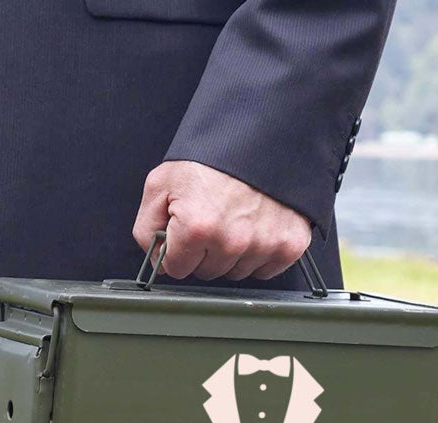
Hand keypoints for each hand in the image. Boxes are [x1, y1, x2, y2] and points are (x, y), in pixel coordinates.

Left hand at [132, 161, 311, 280]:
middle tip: (212, 218)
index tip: (185, 231)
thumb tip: (156, 260)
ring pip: (236, 272)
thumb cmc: (213, 157)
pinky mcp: (290, 244)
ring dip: (232, 254)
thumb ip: (147, 228)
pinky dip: (260, 254)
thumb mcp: (161, 184)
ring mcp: (264, 245)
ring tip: (234, 219)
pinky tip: (255, 228)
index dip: (177, 250)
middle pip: (207, 272)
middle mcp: (233, 241)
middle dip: (204, 252)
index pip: (176, 269)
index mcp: (198, 227)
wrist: (262, 134)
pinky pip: (266, 270)